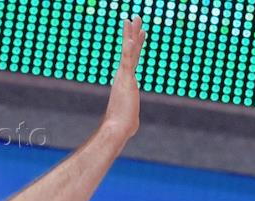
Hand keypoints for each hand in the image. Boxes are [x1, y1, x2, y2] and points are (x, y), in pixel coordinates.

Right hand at [102, 16, 145, 141]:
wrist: (117, 129)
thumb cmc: (123, 127)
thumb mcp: (130, 119)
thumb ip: (131, 116)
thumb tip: (131, 125)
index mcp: (125, 82)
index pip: (132, 61)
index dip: (135, 47)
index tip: (138, 34)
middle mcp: (123, 76)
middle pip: (130, 51)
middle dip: (133, 33)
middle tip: (136, 18)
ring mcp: (124, 77)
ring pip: (129, 51)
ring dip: (131, 34)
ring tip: (134, 18)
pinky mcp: (126, 80)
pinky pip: (128, 61)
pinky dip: (129, 49)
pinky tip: (131, 37)